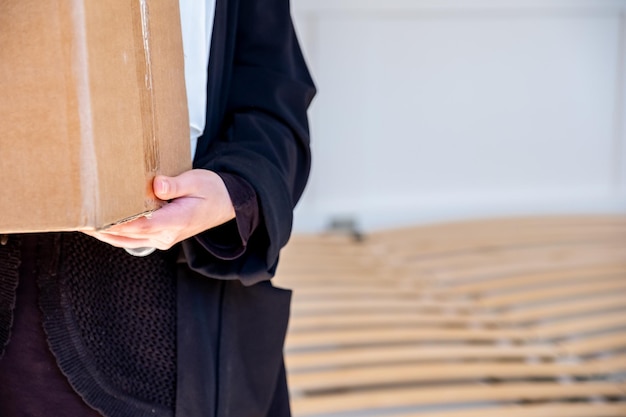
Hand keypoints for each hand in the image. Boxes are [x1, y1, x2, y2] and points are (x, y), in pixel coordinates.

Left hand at [84, 169, 235, 249]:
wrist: (227, 205)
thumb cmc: (213, 191)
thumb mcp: (198, 181)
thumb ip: (176, 184)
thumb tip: (157, 185)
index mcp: (177, 220)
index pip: (143, 224)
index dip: (118, 221)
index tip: (96, 217)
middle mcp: (168, 235)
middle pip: (130, 235)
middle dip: (104, 228)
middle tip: (79, 219)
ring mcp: (164, 239)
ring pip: (129, 241)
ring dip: (106, 234)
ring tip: (84, 224)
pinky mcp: (161, 237)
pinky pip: (134, 240)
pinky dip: (117, 234)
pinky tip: (103, 227)